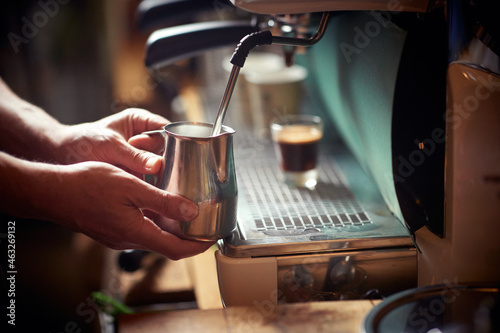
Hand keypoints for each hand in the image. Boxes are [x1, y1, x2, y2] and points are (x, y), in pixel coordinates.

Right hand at [44, 161, 213, 259]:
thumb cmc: (87, 185)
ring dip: (172, 230)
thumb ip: (163, 201)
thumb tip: (191, 212)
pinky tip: (159, 206)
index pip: (176, 249)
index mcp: (136, 232)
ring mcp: (118, 237)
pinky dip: (156, 223)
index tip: (213, 238)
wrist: (52, 192)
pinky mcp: (110, 230)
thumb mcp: (132, 187)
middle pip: (167, 246)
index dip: (199, 246)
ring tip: (188, 213)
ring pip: (153, 237)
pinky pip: (140, 230)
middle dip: (189, 238)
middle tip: (205, 224)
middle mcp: (128, 240)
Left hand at [55, 108, 167, 174]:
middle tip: (152, 169)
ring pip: (161, 164)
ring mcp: (142, 154)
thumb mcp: (110, 147)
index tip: (172, 156)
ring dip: (158, 173)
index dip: (173, 141)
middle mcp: (144, 135)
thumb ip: (134, 157)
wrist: (63, 157)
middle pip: (167, 148)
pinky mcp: (138, 170)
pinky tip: (152, 191)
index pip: (166, 129)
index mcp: (140, 120)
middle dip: (164, 160)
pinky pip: (152, 177)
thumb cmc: (83, 143)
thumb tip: (158, 166)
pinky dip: (152, 183)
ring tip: (151, 181)